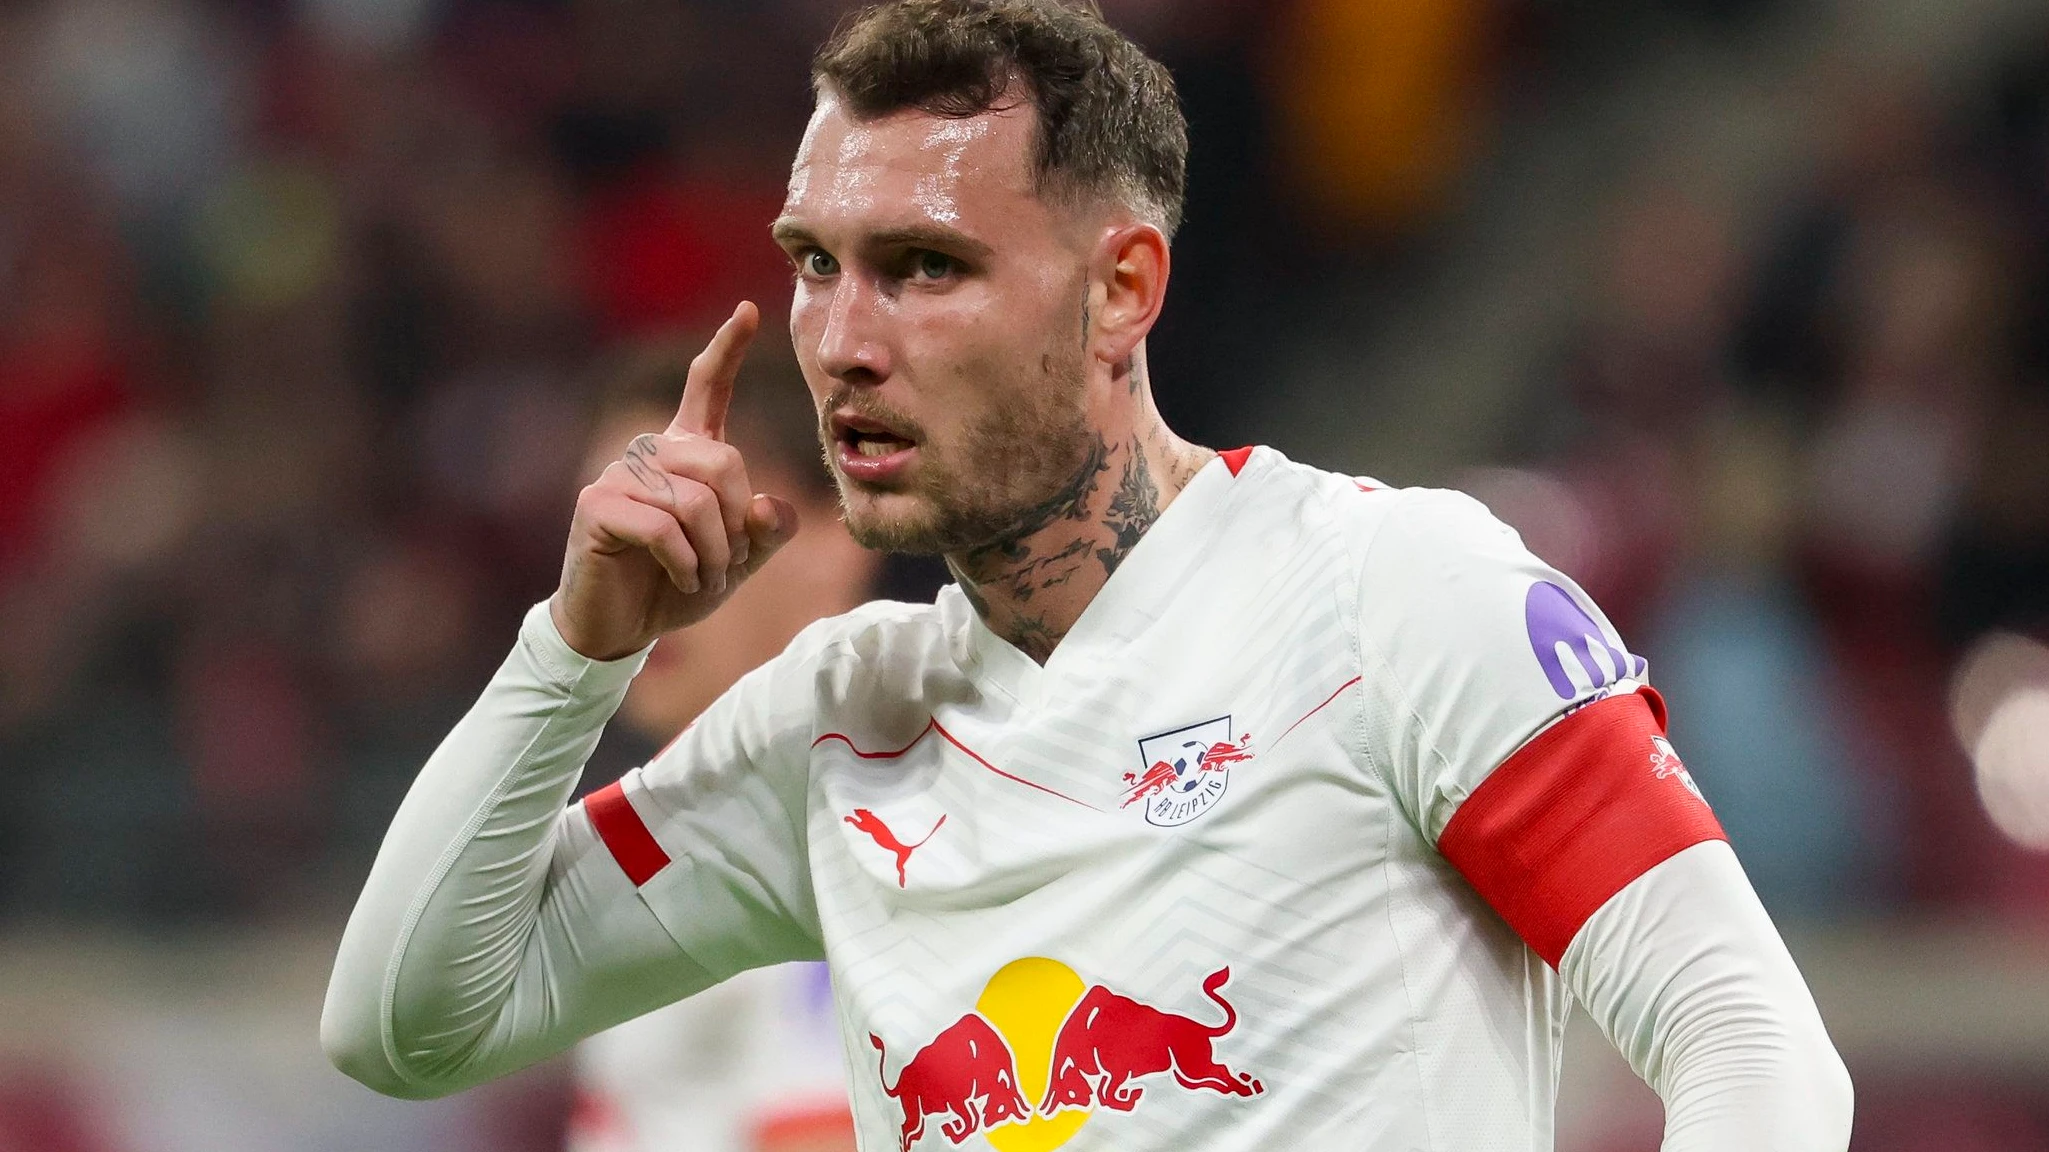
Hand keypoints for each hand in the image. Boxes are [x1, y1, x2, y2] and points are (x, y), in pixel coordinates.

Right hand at [549, 302, 800, 660]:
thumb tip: (769, 505)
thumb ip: (764, 532)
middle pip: (724, 462)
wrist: (619, 626)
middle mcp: (651, 453)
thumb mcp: (737, 561)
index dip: (728, 349)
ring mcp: (619, 475)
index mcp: (685, 453)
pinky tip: (682, 580)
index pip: (707, 389)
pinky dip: (686, 564)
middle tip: (727, 564)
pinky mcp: (596, 506)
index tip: (749, 310)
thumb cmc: (677, 585)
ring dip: (713, 553)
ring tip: (704, 578)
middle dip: (736, 524)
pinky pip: (663, 527)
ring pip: (696, 501)